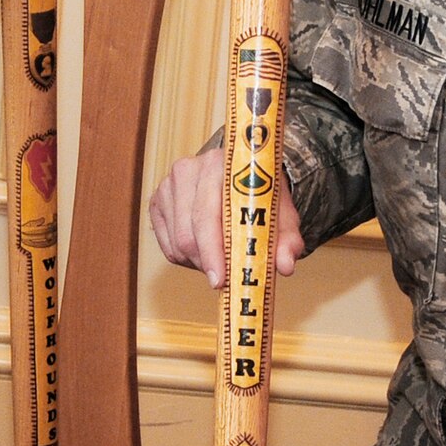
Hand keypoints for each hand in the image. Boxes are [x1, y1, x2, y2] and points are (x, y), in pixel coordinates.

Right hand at [149, 146, 302, 286]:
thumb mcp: (281, 215)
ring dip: (199, 262)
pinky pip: (167, 246)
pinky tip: (205, 251)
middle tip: (226, 279)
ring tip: (220, 259)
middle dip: (207, 263)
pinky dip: (186, 258)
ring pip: (177, 244)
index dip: (213, 251)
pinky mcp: (157, 202)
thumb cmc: (261, 195)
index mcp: (218, 165)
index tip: (221, 279)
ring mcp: (168, 186)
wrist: (242, 176)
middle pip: (188, 234)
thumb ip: (288, 240)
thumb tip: (285, 265)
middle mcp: (188, 170)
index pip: (208, 215)